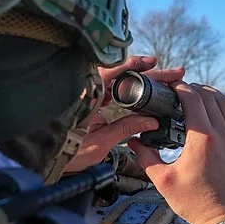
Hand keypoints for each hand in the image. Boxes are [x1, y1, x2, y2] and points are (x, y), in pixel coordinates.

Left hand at [64, 56, 184, 172]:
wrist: (51, 161)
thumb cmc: (70, 153)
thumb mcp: (101, 142)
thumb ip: (126, 128)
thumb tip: (151, 121)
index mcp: (85, 97)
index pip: (110, 72)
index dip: (132, 65)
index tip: (151, 62)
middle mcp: (87, 91)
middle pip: (120, 74)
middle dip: (148, 72)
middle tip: (172, 73)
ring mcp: (90, 95)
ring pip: (119, 79)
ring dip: (142, 78)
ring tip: (165, 78)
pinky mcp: (92, 101)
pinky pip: (113, 87)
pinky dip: (131, 86)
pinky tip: (148, 86)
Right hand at [129, 82, 224, 223]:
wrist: (224, 220)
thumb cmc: (194, 203)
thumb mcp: (163, 181)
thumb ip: (146, 158)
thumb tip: (133, 141)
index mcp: (202, 139)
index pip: (192, 99)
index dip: (180, 87)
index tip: (169, 87)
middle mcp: (222, 135)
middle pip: (210, 97)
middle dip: (194, 89)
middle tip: (179, 92)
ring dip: (213, 96)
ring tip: (199, 96)